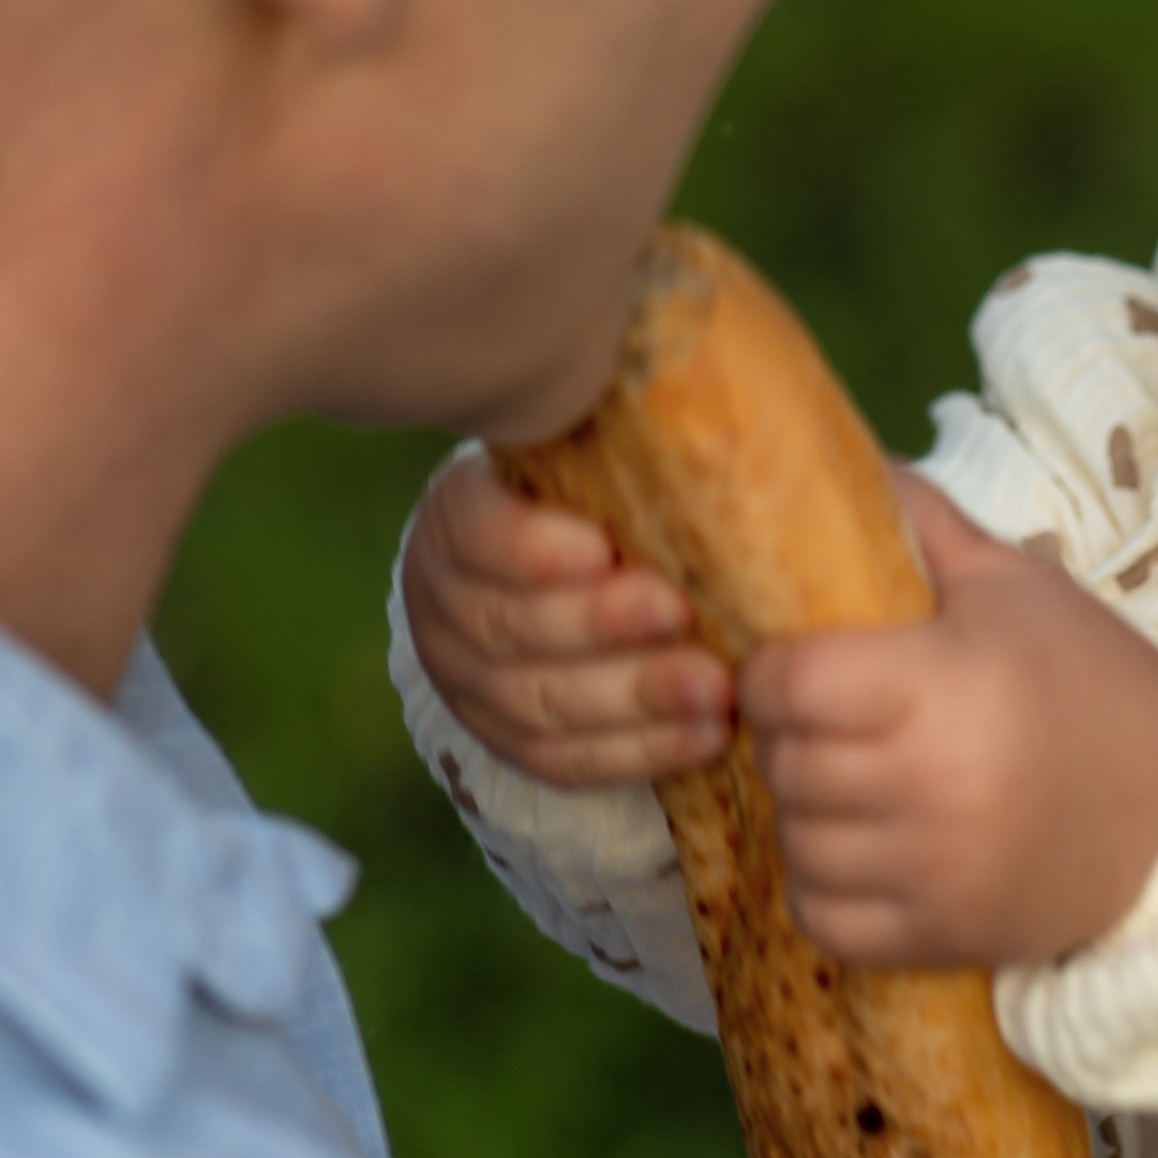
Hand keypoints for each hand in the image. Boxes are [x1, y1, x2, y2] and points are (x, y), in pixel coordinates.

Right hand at [400, 444, 732, 784]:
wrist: (566, 560)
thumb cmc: (605, 482)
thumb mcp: (594, 445)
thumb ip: (624, 430)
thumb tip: (706, 396)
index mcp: (459, 515)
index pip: (478, 533)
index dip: (532, 548)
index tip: (601, 546)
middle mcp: (444, 602)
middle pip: (511, 626)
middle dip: (601, 626)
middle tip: (679, 613)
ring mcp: (468, 682)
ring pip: (539, 703)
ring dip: (633, 699)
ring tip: (713, 687)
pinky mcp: (509, 741)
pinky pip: (567, 761)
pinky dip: (639, 753)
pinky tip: (704, 735)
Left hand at [741, 474, 1157, 966]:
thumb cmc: (1091, 678)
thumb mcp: (1014, 582)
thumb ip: (920, 516)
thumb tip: (833, 451)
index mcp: (944, 684)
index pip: (790, 681)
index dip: (777, 666)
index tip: (803, 660)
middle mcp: (931, 785)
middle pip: (785, 761)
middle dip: (790, 732)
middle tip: (829, 717)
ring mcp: (934, 871)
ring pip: (797, 841)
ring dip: (806, 808)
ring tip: (850, 777)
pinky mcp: (941, 935)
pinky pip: (824, 916)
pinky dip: (824, 884)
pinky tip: (864, 845)